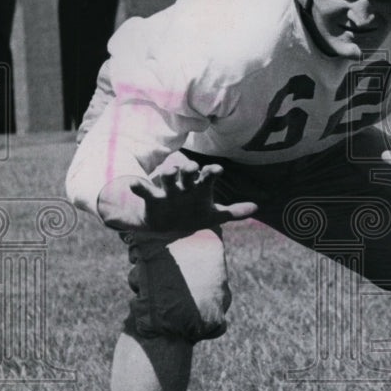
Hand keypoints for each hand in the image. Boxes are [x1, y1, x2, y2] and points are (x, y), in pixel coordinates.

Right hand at [98, 159, 256, 231]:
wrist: (168, 223)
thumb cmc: (193, 214)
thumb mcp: (214, 216)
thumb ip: (234, 212)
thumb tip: (257, 208)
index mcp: (200, 187)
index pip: (208, 175)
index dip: (212, 172)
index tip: (217, 170)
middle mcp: (185, 186)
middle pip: (187, 171)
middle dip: (189, 169)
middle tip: (192, 167)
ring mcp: (168, 191)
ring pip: (167, 177)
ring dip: (168, 173)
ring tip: (169, 171)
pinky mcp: (152, 198)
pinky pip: (144, 190)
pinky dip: (139, 187)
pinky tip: (134, 184)